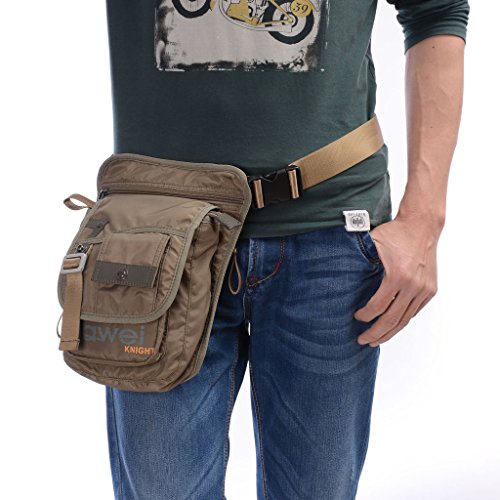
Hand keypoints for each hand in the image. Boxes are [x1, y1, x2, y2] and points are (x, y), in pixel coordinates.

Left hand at [355, 216, 439, 346]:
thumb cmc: (395, 233)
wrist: (422, 225)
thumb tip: (338, 275)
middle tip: (362, 341)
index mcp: (397, 276)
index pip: (378, 306)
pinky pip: (414, 312)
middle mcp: (413, 286)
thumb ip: (358, 260)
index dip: (365, 316)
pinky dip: (402, 321)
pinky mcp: (430, 290)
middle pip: (392, 320)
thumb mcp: (372, 243)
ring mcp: (424, 290)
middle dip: (375, 333)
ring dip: (390, 332)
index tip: (356, 318)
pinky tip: (391, 327)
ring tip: (376, 340)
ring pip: (405, 320)